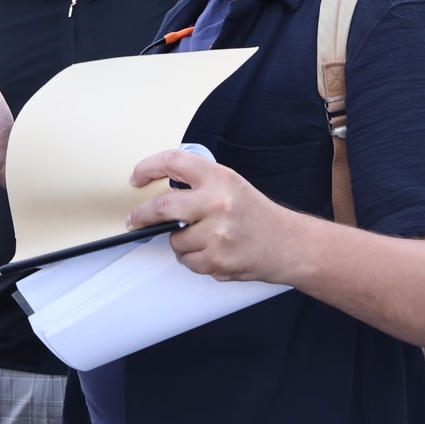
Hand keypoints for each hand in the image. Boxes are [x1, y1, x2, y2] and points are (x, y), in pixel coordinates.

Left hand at [126, 149, 296, 283]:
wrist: (288, 244)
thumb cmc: (258, 215)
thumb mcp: (231, 184)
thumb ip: (200, 182)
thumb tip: (162, 186)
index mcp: (220, 178)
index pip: (174, 162)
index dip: (148, 167)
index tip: (137, 177)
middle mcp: (217, 203)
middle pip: (162, 207)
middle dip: (142, 216)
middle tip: (137, 220)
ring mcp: (217, 234)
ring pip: (175, 240)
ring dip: (181, 241)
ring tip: (204, 237)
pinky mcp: (217, 260)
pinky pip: (188, 261)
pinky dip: (194, 259)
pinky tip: (213, 251)